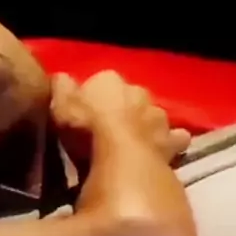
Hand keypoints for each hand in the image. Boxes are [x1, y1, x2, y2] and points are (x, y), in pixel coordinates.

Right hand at [51, 71, 190, 163]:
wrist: (123, 158)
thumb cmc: (86, 130)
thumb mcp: (60, 105)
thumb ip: (61, 88)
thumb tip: (62, 77)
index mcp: (109, 80)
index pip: (101, 82)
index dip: (94, 98)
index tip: (86, 113)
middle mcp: (138, 91)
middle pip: (129, 97)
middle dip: (123, 108)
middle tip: (109, 130)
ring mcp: (159, 116)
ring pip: (153, 115)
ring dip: (146, 125)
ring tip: (134, 144)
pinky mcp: (173, 141)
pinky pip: (174, 139)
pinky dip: (169, 144)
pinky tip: (159, 154)